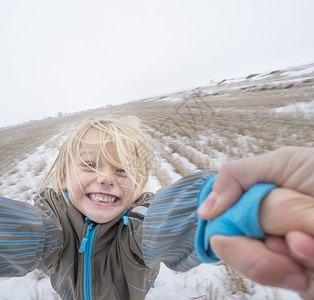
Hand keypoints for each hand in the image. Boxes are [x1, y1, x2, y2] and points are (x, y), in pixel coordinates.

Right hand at [197, 147, 313, 297]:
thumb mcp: (282, 164)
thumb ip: (237, 177)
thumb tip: (205, 211)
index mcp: (253, 212)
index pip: (223, 236)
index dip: (234, 240)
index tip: (257, 234)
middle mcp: (267, 237)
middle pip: (244, 259)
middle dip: (269, 247)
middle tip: (296, 237)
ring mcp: (289, 261)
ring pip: (272, 275)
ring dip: (297, 259)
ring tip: (313, 246)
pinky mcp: (309, 282)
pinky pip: (303, 288)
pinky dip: (310, 274)